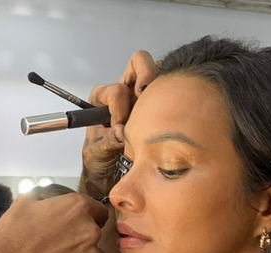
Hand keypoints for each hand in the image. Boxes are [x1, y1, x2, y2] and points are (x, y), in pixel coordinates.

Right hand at [0, 191, 108, 252]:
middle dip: (81, 235)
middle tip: (60, 241)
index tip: (75, 223)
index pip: (99, 210)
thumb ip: (47, 195)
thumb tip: (50, 197)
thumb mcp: (26, 201)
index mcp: (78, 208)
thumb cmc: (12, 233)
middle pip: (95, 232)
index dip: (88, 215)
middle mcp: (90, 230)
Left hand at [82, 50, 158, 197]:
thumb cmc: (99, 158)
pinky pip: (170, 90)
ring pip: (159, 73)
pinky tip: (168, 118)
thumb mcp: (98, 151)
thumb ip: (109, 140)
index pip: (117, 89)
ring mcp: (143, 96)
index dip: (119, 110)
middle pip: (140, 62)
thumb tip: (122, 132)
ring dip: (160, 90)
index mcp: (103, 96)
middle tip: (146, 100)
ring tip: (158, 113)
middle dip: (147, 79)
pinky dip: (172, 99)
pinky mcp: (159, 104)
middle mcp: (124, 90)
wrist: (109, 172)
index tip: (119, 128)